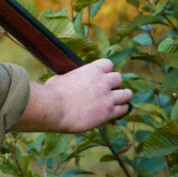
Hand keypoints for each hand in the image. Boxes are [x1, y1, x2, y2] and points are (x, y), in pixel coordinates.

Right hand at [17, 58, 132, 133]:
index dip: (105, 71)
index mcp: (91, 70)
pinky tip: (117, 112)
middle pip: (119, 78)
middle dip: (114, 84)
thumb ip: (71, 78)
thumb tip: (67, 80)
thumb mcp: (61, 78)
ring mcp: (107, 97)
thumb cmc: (51, 94)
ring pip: (126, 93)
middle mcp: (102, 82)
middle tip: (108, 91)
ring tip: (118, 101)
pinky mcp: (108, 112)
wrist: (53, 109)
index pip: (108, 64)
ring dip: (122, 96)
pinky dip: (122, 109)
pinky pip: (124, 109)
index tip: (101, 77)